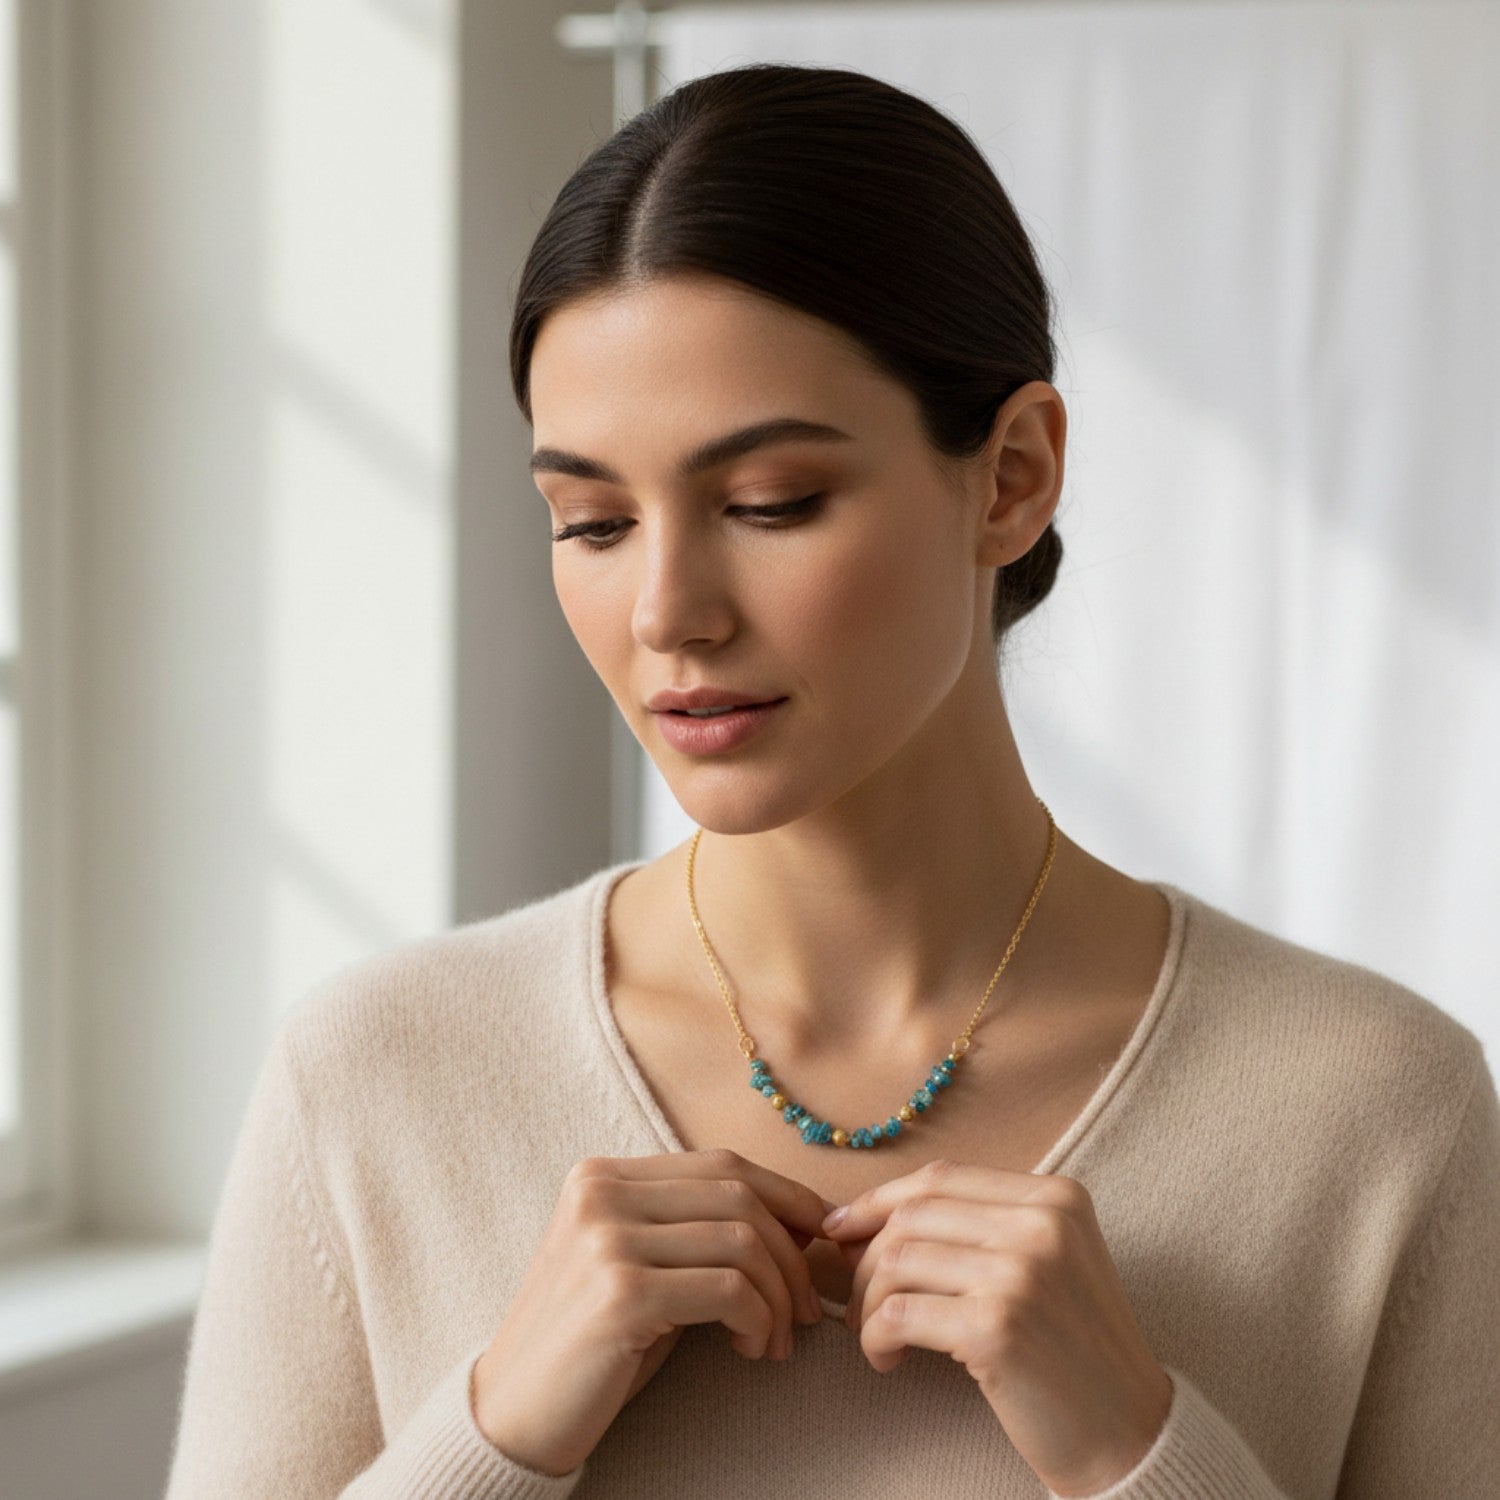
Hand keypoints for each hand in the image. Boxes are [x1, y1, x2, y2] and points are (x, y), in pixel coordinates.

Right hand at [471, 1148, 830, 1476]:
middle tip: (805, 1309)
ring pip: (741, 1241)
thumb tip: (801, 1217)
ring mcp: (607, 1239)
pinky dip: (758, 1320)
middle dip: (792, 1253)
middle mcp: (601, 1193)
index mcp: (602, 1175)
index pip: (722, 1164)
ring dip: (778, 1296)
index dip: (785, 1196)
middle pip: (739, 1196)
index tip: (822, 1238)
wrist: (511, 1415)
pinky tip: (751, 1349)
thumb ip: (695, 1229)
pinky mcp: (621, 1293)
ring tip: (775, 1340)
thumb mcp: (640, 1266)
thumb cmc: (591, 1344)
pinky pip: (728, 1289)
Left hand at [823, 1158, 1173, 1496]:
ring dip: (867, 1302)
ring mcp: (1020, 1273)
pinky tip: (886, 1360)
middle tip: (855, 1297)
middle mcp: (1041, 1224)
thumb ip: (982, 1226)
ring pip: (897, 1260)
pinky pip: (898, 1314)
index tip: (842, 1227)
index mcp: (1056, 1197)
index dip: (881, 1200)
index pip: (942, 1178)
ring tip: (873, 1334)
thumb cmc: (1073, 1350)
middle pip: (913, 1215)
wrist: (1130, 1434)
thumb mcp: (1048, 1262)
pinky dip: (875, 1337)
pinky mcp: (996, 1327)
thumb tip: (867, 1216)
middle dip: (866, 1255)